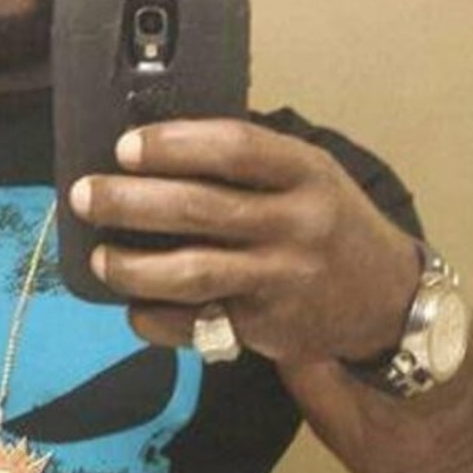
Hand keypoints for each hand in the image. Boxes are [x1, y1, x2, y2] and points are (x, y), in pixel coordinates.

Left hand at [68, 119, 421, 365]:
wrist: (387, 299)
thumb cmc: (331, 225)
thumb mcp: (312, 177)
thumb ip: (252, 163)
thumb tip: (160, 144)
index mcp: (307, 172)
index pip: (235, 148)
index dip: (174, 145)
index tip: (124, 147)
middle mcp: (297, 224)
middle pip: (200, 209)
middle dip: (130, 202)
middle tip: (84, 195)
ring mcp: (282, 280)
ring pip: (192, 272)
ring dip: (133, 267)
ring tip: (98, 258)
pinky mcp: (268, 328)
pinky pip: (197, 323)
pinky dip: (155, 317)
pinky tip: (132, 307)